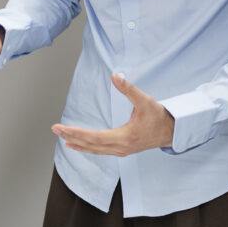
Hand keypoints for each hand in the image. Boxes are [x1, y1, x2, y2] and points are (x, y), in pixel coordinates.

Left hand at [51, 74, 174, 155]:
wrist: (173, 132)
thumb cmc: (159, 116)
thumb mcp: (146, 101)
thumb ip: (129, 89)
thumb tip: (116, 75)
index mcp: (124, 137)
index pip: (94, 137)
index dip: (77, 133)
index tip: (63, 128)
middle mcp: (120, 148)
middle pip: (90, 144)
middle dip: (71, 136)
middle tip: (55, 129)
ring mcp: (120, 151)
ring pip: (93, 149)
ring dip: (76, 142)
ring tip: (61, 136)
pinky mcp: (121, 150)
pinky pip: (99, 150)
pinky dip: (86, 147)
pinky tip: (75, 144)